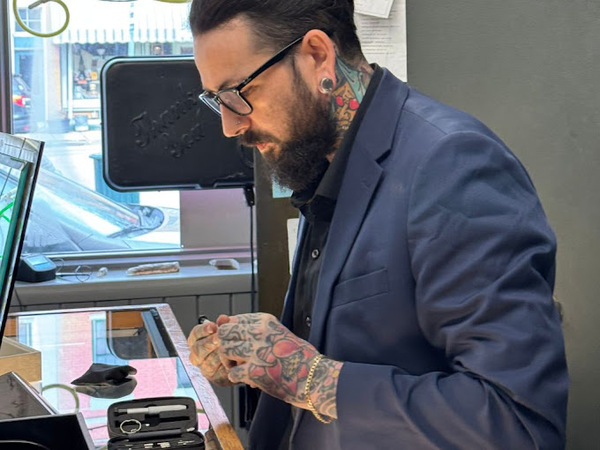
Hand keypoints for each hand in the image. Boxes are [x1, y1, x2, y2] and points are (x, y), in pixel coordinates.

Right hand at [187, 319, 232, 386]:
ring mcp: (205, 369)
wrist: (245, 357)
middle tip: (220, 339)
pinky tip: (234, 361)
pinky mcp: (216, 379)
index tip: (213, 326)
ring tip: (229, 349)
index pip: (195, 334)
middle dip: (210, 343)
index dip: (203, 330)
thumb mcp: (229, 331)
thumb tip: (222, 318)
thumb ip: (225, 324)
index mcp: (197, 341)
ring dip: (219, 355)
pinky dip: (227, 367)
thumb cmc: (233, 340)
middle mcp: (197, 356)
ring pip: (208, 363)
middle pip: (198, 349)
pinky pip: (219, 374)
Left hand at [217, 312, 340, 417]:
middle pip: (224, 332)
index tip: (236, 343)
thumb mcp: (279, 333)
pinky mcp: (255, 371)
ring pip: (225, 350)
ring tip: (240, 368)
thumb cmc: (299, 357)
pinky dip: (237, 377)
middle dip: (226, 345)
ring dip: (229, 361)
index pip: (233, 320)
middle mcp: (259, 332)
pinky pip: (232, 372)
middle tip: (234, 357)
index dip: (231, 333)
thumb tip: (226, 323)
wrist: (314, 377)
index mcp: (265, 321)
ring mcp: (257, 351)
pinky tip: (247, 379)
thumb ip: (255, 330)